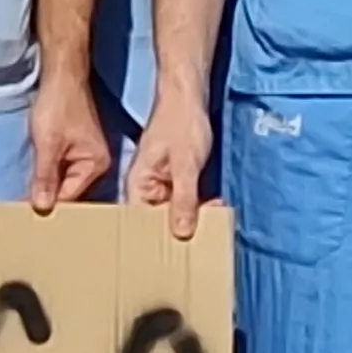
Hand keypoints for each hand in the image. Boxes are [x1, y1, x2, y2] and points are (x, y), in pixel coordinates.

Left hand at [25, 69, 111, 213]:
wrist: (61, 75)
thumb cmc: (57, 106)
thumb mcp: (48, 144)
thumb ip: (45, 178)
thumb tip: (42, 207)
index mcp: (96, 164)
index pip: (70, 195)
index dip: (48, 204)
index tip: (26, 215)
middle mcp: (97, 163)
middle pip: (69, 190)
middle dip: (48, 197)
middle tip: (22, 211)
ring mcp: (87, 156)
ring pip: (63, 180)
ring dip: (46, 185)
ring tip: (25, 198)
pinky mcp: (76, 148)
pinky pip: (62, 169)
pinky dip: (48, 173)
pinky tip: (34, 179)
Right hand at [127, 98, 215, 241]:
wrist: (190, 97)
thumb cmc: (182, 123)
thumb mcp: (185, 165)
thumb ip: (184, 199)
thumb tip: (182, 233)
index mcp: (137, 185)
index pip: (139, 224)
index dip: (155, 241)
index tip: (174, 255)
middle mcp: (145, 189)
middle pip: (158, 222)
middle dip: (179, 232)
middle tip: (201, 244)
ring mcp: (161, 185)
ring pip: (174, 213)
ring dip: (193, 219)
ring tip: (212, 227)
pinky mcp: (176, 180)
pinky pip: (185, 201)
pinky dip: (198, 206)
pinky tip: (214, 210)